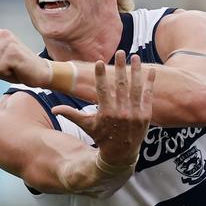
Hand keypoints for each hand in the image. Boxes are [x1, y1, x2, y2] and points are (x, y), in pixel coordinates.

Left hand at [0, 29, 49, 85]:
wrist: (39, 73)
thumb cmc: (17, 68)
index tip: (1, 60)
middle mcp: (3, 34)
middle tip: (8, 64)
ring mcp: (9, 42)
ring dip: (0, 69)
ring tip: (13, 66)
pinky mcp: (15, 52)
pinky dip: (6, 72)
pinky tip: (17, 68)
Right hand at [52, 51, 154, 165]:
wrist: (120, 154)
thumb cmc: (101, 137)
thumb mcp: (86, 125)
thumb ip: (71, 114)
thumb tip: (53, 109)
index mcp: (105, 113)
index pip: (102, 90)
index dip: (100, 75)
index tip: (100, 62)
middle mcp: (121, 112)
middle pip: (120, 85)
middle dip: (120, 67)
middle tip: (120, 51)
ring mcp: (134, 114)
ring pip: (136, 88)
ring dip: (136, 71)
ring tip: (135, 56)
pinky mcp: (145, 115)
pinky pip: (148, 96)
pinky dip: (149, 83)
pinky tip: (151, 70)